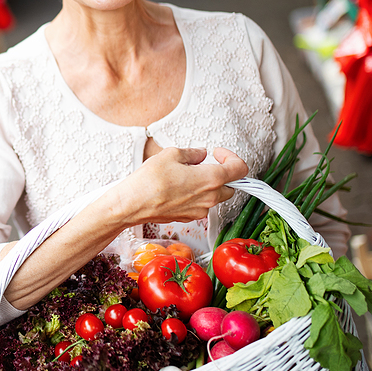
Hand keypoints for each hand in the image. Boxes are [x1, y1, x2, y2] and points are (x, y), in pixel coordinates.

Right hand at [116, 147, 247, 225]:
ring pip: (215, 197)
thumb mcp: (171, 155)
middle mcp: (210, 198)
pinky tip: (179, 188)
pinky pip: (201, 205)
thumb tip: (200, 154)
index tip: (219, 153)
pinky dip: (196, 196)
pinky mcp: (189, 217)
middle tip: (206, 165)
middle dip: (222, 174)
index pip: (240, 169)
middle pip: (231, 186)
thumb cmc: (149, 181)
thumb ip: (192, 153)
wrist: (132, 205)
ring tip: (188, 176)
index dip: (232, 157)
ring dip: (208, 186)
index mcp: (211, 179)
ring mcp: (200, 210)